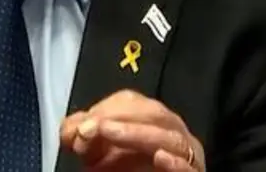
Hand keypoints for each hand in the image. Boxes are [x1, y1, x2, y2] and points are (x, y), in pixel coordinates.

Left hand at [60, 90, 205, 170]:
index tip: (82, 124)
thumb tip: (75, 130)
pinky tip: (160, 158)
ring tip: (110, 132)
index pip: (131, 101)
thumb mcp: (94, 152)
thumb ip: (80, 134)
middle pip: (154, 113)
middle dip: (121, 117)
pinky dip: (176, 163)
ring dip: (139, 133)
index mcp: (150, 118)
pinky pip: (190, 168)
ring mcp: (186, 155)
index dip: (106, 108)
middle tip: (94, 127)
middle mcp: (171, 132)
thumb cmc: (120, 169)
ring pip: (171, 138)